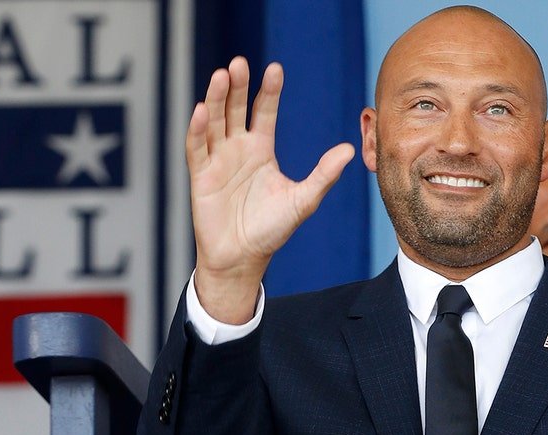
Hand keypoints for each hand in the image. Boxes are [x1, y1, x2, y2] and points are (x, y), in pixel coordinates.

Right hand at [187, 57, 354, 322]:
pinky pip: (197, 148)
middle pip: (236, 109)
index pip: (264, 111)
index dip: (269, 91)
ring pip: (214, 121)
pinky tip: (202, 110)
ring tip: (220, 75)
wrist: (244, 258)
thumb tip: (350, 149)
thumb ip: (324, 174)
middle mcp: (238, 149)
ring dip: (216, 99)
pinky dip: (198, 130)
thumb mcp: (303, 199)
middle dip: (238, 86)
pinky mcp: (201, 176)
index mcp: (261, 150)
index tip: (275, 69)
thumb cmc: (272, 230)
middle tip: (240, 63)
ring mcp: (217, 160)